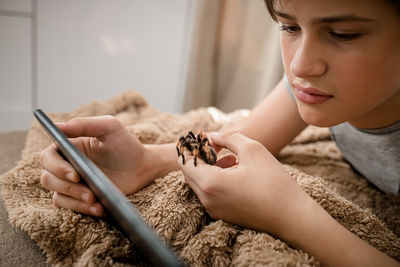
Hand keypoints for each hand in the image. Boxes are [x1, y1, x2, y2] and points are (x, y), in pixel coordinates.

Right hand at [40, 116, 154, 216]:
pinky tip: (99, 209)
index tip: (74, 175)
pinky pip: (71, 207)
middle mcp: (65, 164)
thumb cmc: (125, 144)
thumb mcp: (109, 127)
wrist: (141, 167)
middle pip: (49, 178)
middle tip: (89, 193)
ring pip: (58, 195)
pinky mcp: (80, 197)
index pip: (48, 156)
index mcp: (68, 146)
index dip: (56, 167)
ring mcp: (72, 183)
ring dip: (76, 200)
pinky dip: (83, 209)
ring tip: (96, 201)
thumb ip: (84, 124)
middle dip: (69, 188)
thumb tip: (57, 126)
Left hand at [179, 131, 309, 235]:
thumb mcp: (252, 149)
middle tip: (215, 144)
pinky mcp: (222, 214)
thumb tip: (212, 136)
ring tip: (231, 158)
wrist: (292, 218)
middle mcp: (207, 199)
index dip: (189, 146)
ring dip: (209, 167)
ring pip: (200, 182)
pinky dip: (216, 178)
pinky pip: (210, 192)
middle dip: (200, 156)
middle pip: (190, 172)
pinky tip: (236, 171)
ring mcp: (213, 209)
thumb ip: (228, 137)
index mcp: (210, 183)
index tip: (199, 136)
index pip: (184, 161)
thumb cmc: (274, 182)